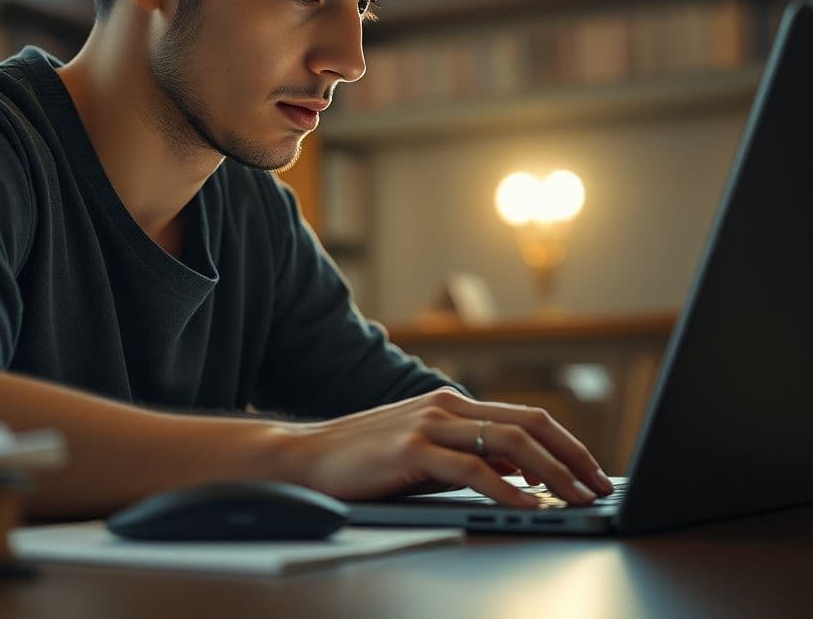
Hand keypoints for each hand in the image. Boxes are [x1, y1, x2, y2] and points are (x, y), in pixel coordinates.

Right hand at [286, 387, 613, 507]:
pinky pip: (472, 468)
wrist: (309, 457)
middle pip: (529, 425)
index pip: (527, 418)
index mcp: (453, 404)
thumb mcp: (428, 454)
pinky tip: (528, 506)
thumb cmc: (368, 461)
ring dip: (552, 474)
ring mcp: (430, 423)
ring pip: (509, 443)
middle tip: (600, 488)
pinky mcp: (412, 448)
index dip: (568, 445)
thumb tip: (527, 474)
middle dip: (573, 457)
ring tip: (577, 499)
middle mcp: (447, 406)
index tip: (594, 473)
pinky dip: (507, 489)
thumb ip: (473, 457)